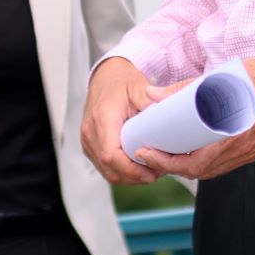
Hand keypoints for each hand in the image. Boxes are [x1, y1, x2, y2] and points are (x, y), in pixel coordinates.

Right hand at [83, 57, 164, 183]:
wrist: (105, 76)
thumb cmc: (121, 81)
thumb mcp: (139, 87)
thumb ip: (150, 103)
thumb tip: (167, 119)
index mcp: (102, 118)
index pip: (111, 155)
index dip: (131, 169)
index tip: (151, 172)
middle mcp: (90, 132)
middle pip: (109, 169)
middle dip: (134, 177)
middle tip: (157, 174)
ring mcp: (87, 140)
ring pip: (107, 172)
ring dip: (129, 177)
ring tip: (151, 172)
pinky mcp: (90, 145)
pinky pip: (104, 167)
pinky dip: (121, 172)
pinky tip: (138, 168)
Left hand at [136, 54, 254, 182]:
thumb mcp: (217, 79)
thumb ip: (182, 89)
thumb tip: (153, 96)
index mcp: (231, 136)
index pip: (193, 164)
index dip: (166, 162)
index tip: (147, 152)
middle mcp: (240, 150)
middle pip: (200, 171)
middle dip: (171, 165)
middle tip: (150, 153)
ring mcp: (248, 152)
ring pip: (211, 170)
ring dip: (187, 165)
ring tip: (166, 152)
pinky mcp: (251, 150)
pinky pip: (223, 163)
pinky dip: (204, 160)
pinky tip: (192, 150)